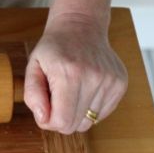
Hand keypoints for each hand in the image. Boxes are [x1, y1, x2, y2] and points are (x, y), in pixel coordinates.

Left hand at [23, 13, 127, 133]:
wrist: (81, 27)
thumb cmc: (54, 48)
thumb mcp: (32, 67)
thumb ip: (32, 95)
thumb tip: (43, 119)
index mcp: (69, 74)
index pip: (62, 121)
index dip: (48, 121)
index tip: (44, 107)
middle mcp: (94, 77)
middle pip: (76, 125)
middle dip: (61, 118)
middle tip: (55, 98)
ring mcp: (110, 81)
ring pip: (89, 122)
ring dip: (76, 113)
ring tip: (70, 91)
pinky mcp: (121, 84)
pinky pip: (101, 114)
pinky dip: (89, 107)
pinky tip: (84, 89)